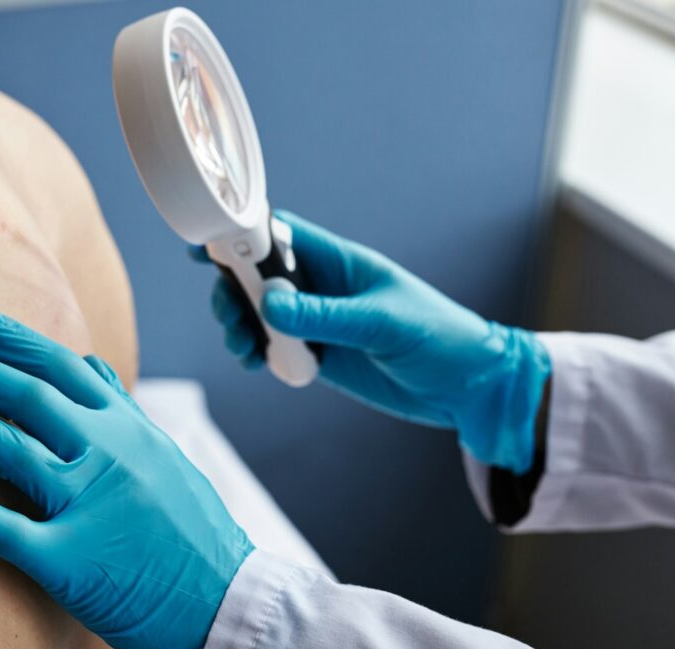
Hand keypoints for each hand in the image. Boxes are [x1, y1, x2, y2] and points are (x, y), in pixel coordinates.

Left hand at [0, 306, 253, 648]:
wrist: (225, 603)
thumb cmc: (191, 530)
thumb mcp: (165, 456)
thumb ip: (122, 410)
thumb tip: (89, 363)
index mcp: (131, 429)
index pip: (62, 365)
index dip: (8, 338)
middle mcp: (113, 456)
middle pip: (29, 396)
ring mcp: (93, 506)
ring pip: (13, 449)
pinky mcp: (73, 561)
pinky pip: (7, 528)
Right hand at [194, 210, 550, 472]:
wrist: (468, 388)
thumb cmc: (440, 337)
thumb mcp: (383, 323)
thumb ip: (325, 316)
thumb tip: (271, 306)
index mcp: (339, 262)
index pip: (279, 235)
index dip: (240, 234)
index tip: (207, 244)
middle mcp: (322, 288)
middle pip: (257, 277)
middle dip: (233, 291)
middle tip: (230, 314)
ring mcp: (317, 322)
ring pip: (260, 315)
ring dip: (240, 325)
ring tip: (243, 347)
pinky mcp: (319, 355)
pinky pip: (274, 348)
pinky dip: (258, 354)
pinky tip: (258, 363)